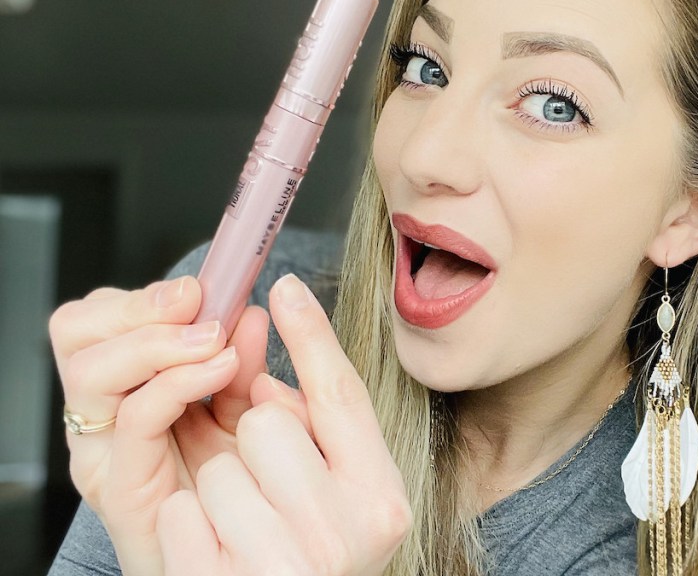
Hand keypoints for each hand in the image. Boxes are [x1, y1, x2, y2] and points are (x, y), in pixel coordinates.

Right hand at [49, 276, 269, 574]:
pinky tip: (220, 369)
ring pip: (91, 368)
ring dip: (159, 339)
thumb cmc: (238, 480)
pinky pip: (133, 418)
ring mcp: (103, 447)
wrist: (237, 556)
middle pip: (76, 330)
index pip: (100, 315)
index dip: (145, 293)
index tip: (202, 285)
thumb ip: (240, 356)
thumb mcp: (242, 404)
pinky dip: (177, 382)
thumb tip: (249, 310)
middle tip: (198, 302)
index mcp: (124, 382)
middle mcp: (101, 410)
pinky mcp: (121, 484)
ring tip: (216, 339)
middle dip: (140, 305)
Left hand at [156, 274, 411, 575]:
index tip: (284, 286)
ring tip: (240, 527)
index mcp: (380, 499)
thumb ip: (309, 429)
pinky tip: (212, 552)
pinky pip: (180, 514)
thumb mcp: (332, 493)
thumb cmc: (306, 555)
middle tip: (263, 484)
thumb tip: (265, 372)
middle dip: (251, 440)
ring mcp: (286, 565)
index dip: (312, 335)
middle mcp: (345, 534)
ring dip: (216, 489)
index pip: (342, 397)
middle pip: (268, 423)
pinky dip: (186, 526)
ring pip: (219, 468)